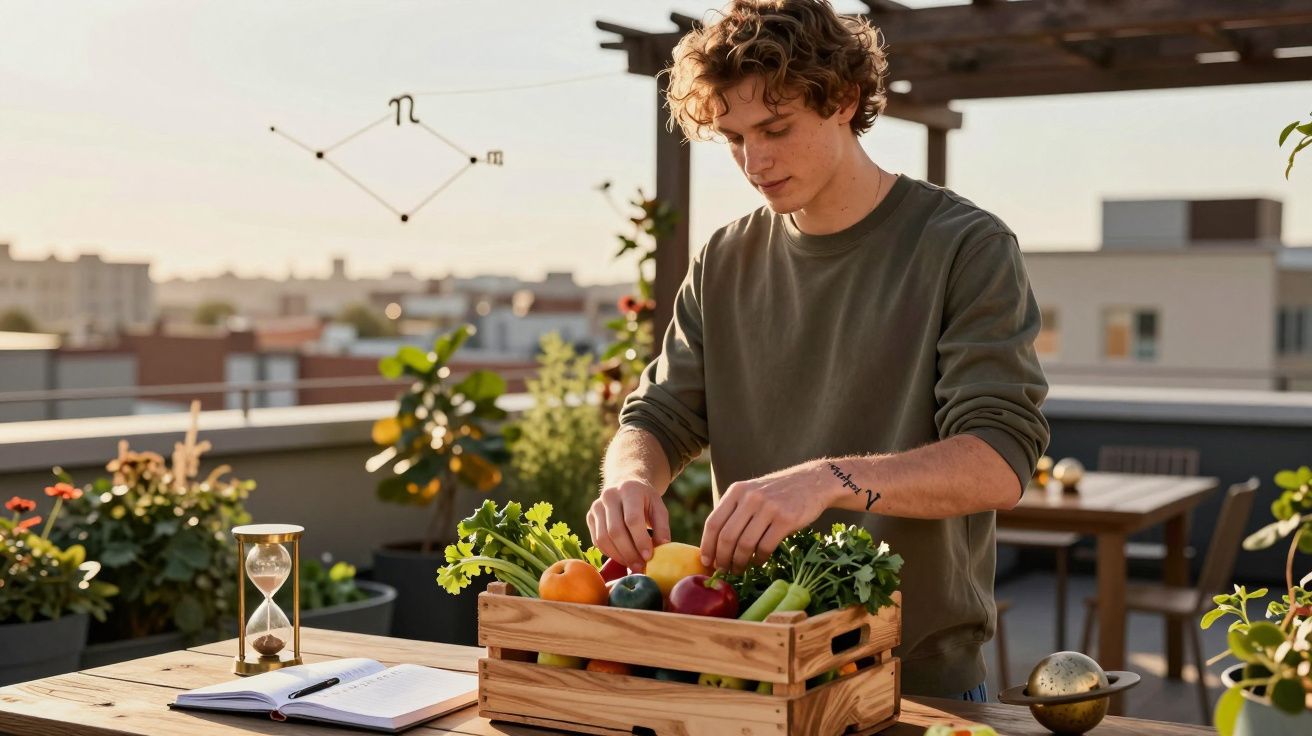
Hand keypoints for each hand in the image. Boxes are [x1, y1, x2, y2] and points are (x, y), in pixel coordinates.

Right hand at [587, 479, 671, 572]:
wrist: (624, 485)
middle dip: (629, 553)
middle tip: (640, 567)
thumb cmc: (645, 500)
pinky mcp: (589, 517)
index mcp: (629, 489)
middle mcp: (609, 496)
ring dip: (619, 556)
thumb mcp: (658, 507)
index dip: (640, 540)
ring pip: (603, 538)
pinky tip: (623, 558)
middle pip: (615, 531)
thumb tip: (662, 547)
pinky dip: (610, 553)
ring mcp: (596, 506)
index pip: (632, 519)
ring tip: (633, 565)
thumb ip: (662, 527)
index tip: (648, 556)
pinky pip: (597, 541)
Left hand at [699, 462, 833, 572]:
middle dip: (722, 559)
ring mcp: (768, 507)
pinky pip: (765, 546)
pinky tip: (758, 562)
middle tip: (724, 571)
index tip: (706, 561)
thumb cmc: (778, 493)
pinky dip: (759, 559)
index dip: (707, 546)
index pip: (713, 522)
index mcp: (737, 490)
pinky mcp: (785, 519)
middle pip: (726, 536)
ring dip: (740, 562)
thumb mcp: (752, 492)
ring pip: (745, 544)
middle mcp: (750, 497)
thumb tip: (714, 544)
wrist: (813, 482)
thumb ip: (734, 511)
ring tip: (740, 570)